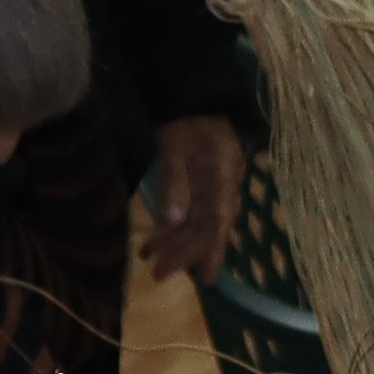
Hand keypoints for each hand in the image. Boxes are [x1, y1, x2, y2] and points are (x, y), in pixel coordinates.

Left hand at [141, 115, 248, 281]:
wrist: (194, 93)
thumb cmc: (186, 115)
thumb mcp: (176, 145)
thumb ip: (176, 181)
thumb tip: (173, 221)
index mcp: (223, 177)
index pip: (217, 222)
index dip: (211, 251)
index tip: (205, 279)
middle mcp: (222, 185)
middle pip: (205, 227)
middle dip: (184, 252)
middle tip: (158, 275)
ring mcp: (211, 184)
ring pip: (195, 221)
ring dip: (174, 241)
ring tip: (149, 258)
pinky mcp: (199, 181)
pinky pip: (188, 210)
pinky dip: (173, 226)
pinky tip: (157, 239)